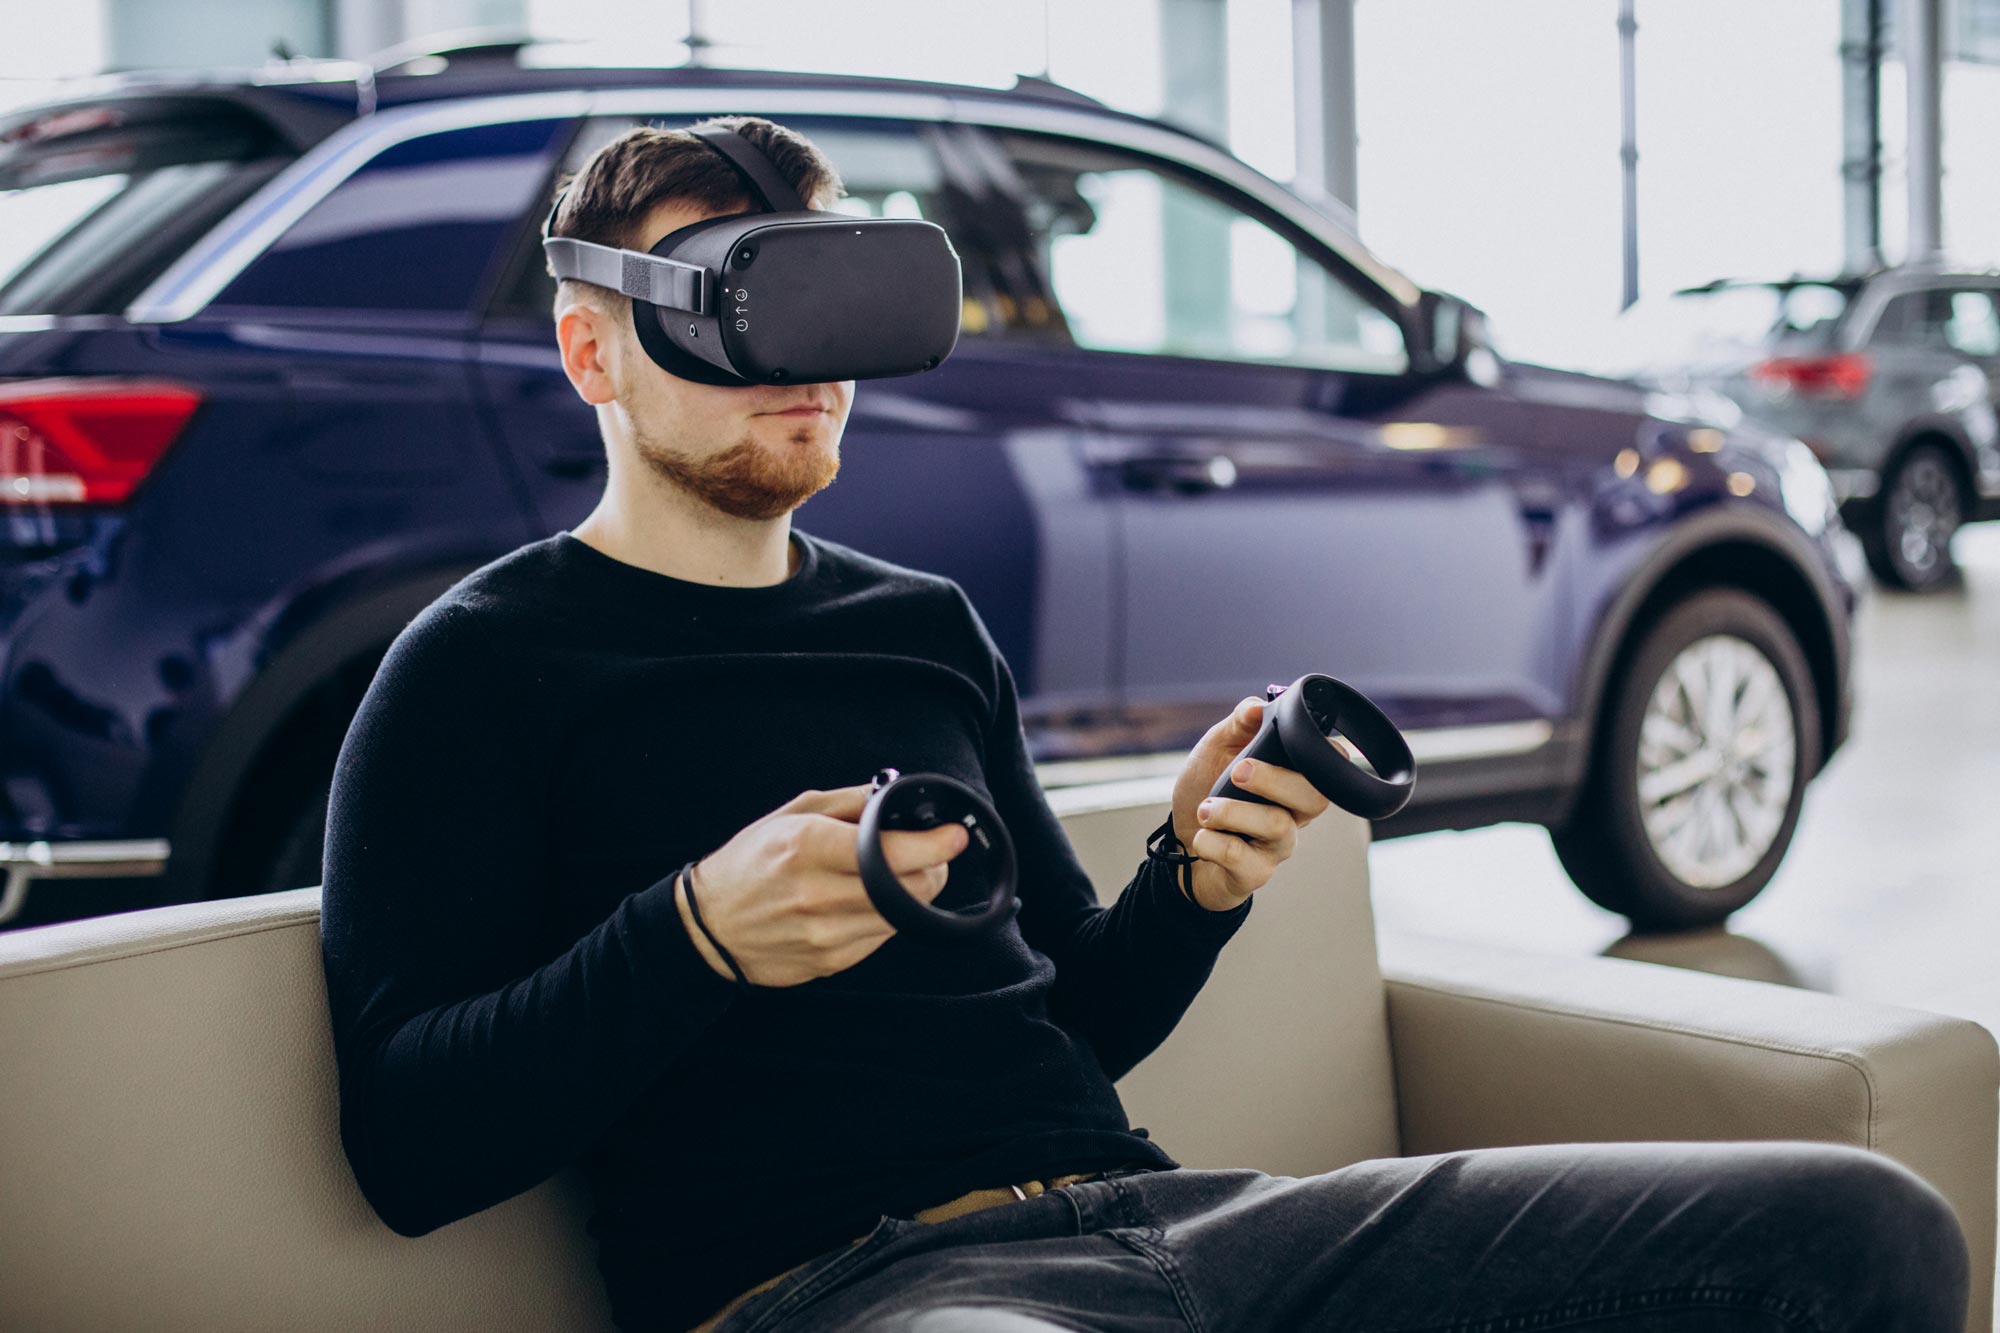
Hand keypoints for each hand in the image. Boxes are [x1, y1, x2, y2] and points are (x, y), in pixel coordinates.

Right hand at [675, 783, 968, 986]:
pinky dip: (890, 917)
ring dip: (917, 895)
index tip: (955, 836)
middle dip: (934, 869)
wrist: (708, 925)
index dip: (934, 844)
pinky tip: (873, 902)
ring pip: (903, 916)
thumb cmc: (751, 861)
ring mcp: (824, 933)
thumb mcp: (791, 814)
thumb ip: (850, 801)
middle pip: (910, 888)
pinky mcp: (830, 962)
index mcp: (807, 846)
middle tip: (935, 855)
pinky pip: (882, 938)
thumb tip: (897, 795)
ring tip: (905, 875)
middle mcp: (817, 893)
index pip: (890, 851)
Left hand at [1168, 697, 1331, 911]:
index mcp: (1292, 777)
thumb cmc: (1206, 790)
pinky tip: (1202, 836)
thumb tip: (1255, 707)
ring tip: (1206, 808)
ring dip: (1234, 812)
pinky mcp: (1255, 873)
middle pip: (1315, 798)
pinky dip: (1213, 842)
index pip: (1332, 765)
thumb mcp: (1216, 748)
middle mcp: (1294, 812)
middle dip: (1275, 779)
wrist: (1177, 841)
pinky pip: (1242, 858)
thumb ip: (1237, 724)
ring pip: (1278, 827)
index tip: (1297, 739)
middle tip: (1239, 771)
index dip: (1326, 754)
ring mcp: (1277, 845)